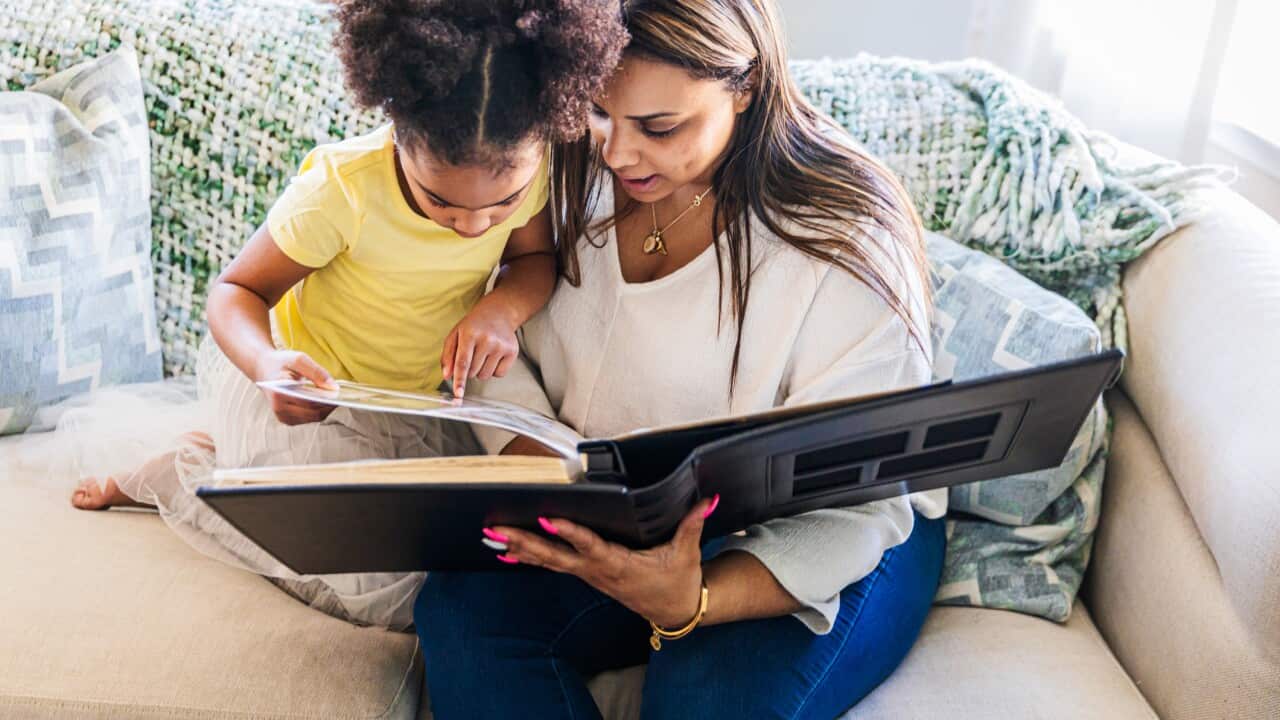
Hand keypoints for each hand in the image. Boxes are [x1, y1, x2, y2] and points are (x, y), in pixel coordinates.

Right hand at [254, 349, 337, 425]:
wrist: (263, 368)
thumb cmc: (281, 362)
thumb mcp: (298, 359)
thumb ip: (316, 372)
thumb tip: (334, 387)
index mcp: (279, 395)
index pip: (309, 403)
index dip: (327, 400)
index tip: (340, 394)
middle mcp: (280, 410)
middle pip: (313, 413)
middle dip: (329, 405)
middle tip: (341, 395)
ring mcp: (284, 417)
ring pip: (314, 418)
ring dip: (326, 408)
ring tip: (334, 396)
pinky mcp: (288, 420)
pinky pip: (310, 418)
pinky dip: (320, 410)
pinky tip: (325, 400)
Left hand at [441, 298, 519, 399]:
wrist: (498, 313)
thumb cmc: (473, 326)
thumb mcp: (455, 335)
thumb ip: (448, 356)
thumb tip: (447, 376)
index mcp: (469, 333)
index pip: (463, 362)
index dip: (459, 380)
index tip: (458, 394)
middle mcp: (487, 339)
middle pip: (473, 372)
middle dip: (469, 369)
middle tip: (472, 354)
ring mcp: (501, 346)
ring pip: (485, 375)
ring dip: (480, 370)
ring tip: (483, 354)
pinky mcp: (512, 351)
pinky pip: (499, 374)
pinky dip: (494, 370)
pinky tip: (493, 357)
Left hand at [488, 495, 719, 628]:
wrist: (675, 611)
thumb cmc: (679, 580)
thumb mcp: (688, 552)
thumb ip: (693, 523)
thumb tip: (706, 497)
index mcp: (621, 565)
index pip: (591, 546)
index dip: (569, 533)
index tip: (548, 518)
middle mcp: (599, 572)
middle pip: (556, 556)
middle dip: (525, 542)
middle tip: (498, 530)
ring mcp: (589, 575)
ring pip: (548, 561)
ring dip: (519, 548)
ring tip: (492, 536)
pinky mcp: (586, 575)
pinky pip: (552, 565)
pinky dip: (528, 557)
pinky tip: (506, 551)